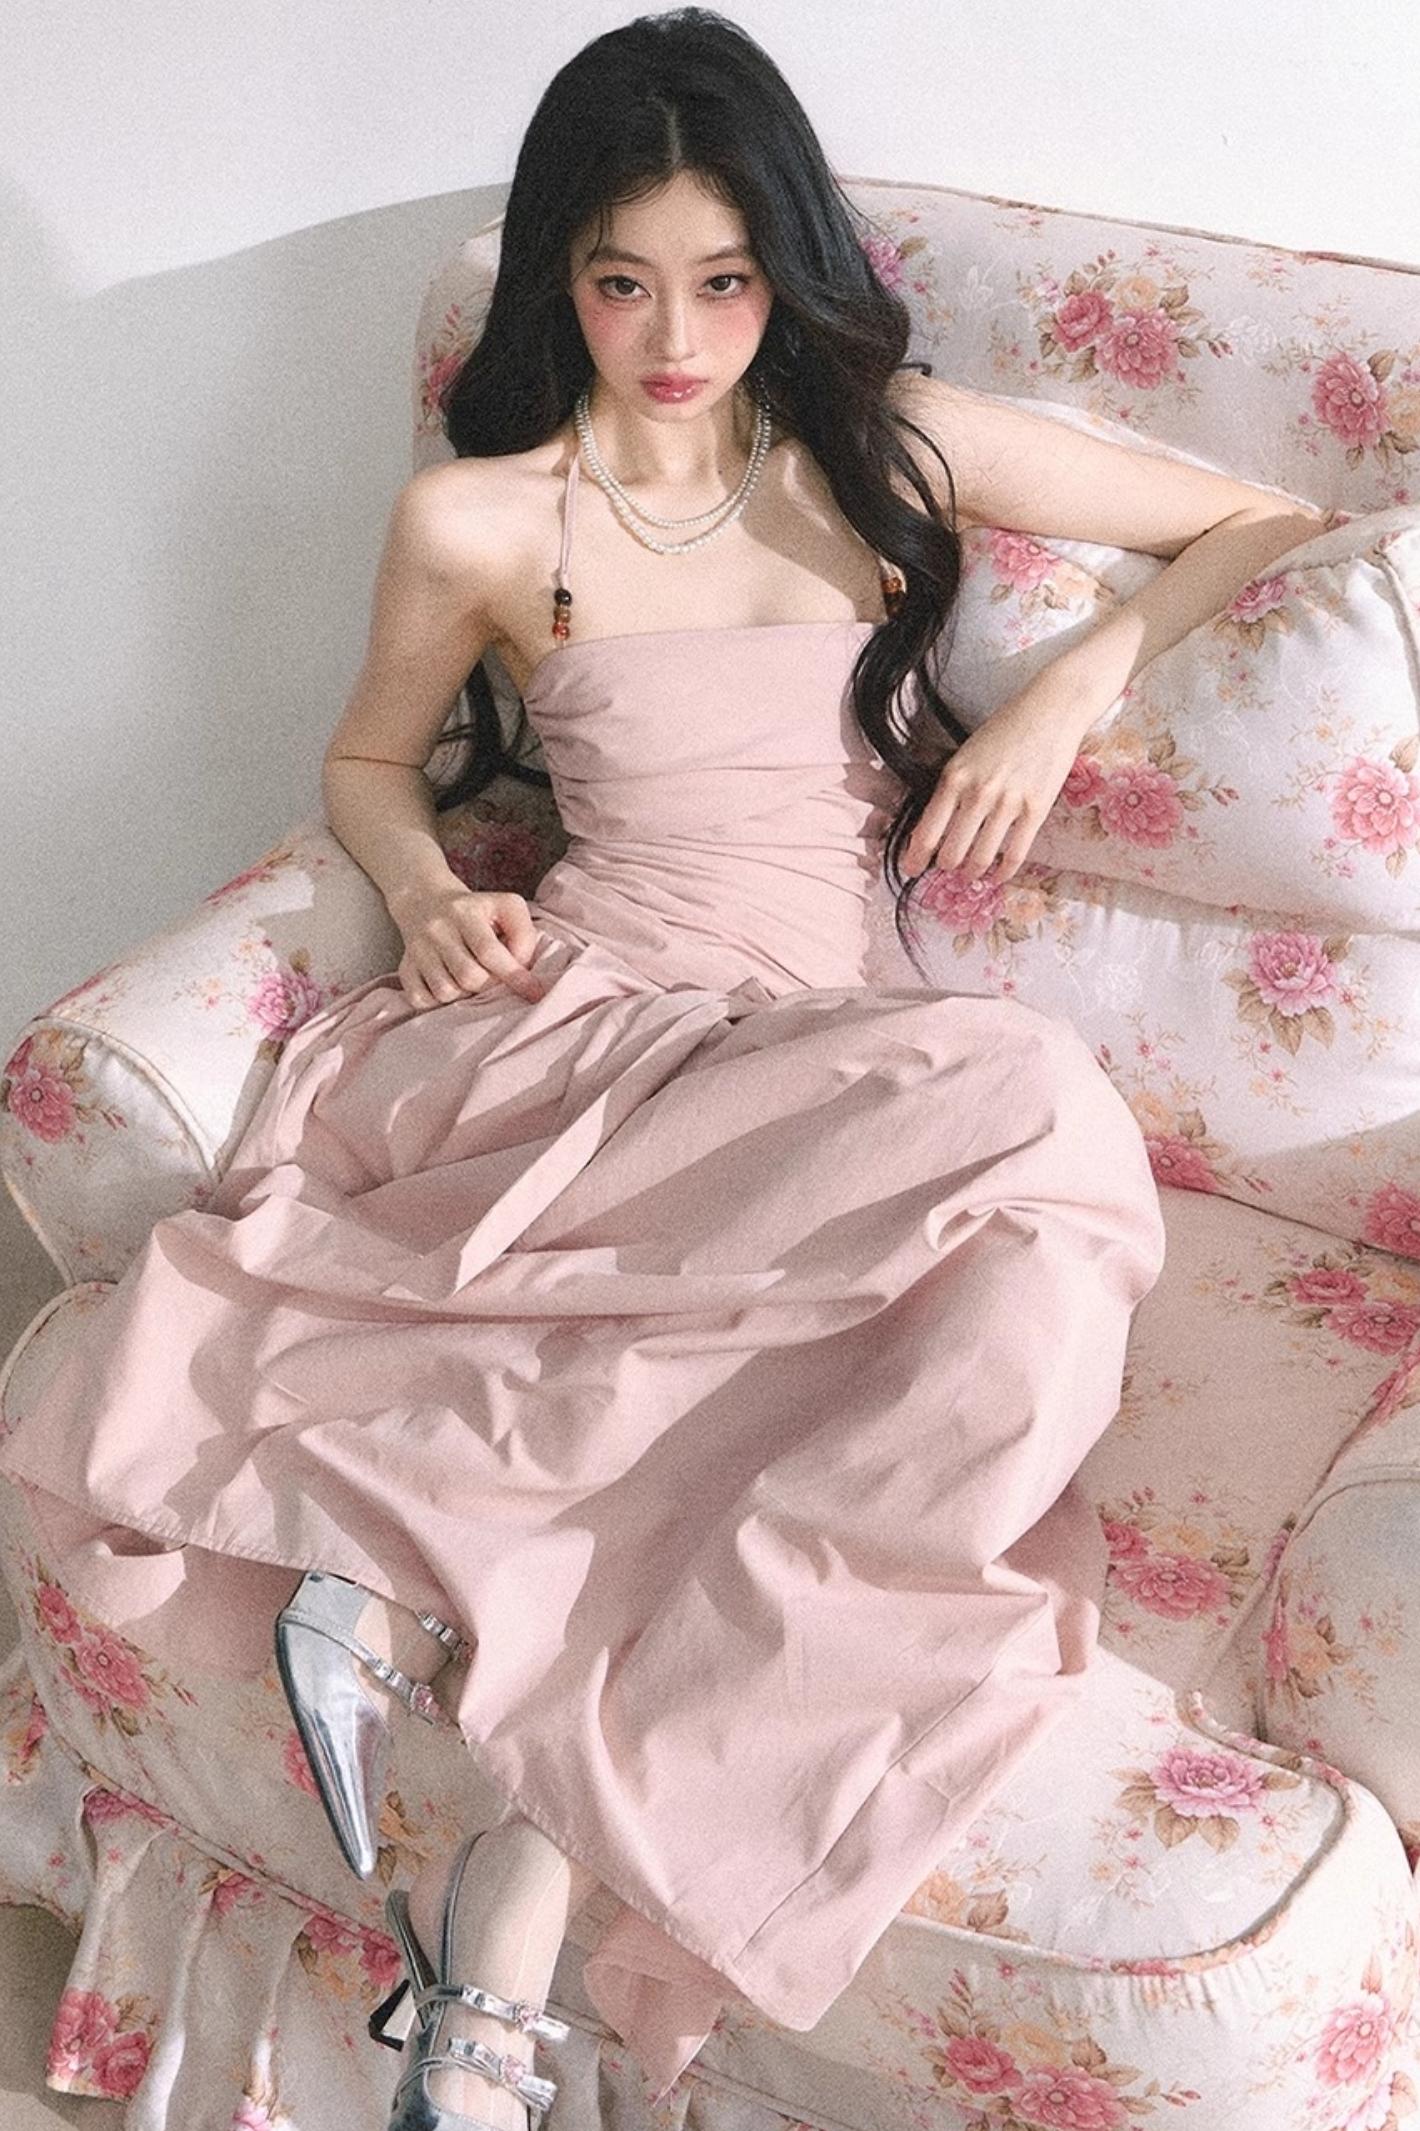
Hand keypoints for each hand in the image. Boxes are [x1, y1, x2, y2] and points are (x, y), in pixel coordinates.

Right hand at [387, 879, 546, 1010]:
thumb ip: (523, 934)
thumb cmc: (477, 911)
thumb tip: (521, 968)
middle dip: (489, 986)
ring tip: (470, 980)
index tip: (535, 993)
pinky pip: (420, 999)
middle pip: (469, 976)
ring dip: (464, 995)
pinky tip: (449, 986)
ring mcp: (418, 949)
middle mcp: (438, 929)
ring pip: (445, 991)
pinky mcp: (404, 966)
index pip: (489, 951)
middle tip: (494, 979)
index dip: (514, 976)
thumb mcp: (506, 906)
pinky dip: (437, 1002)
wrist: (425, 900)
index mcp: (465, 912)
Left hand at [899, 685, 1090, 882]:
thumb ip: (950, 789)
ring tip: (970, 874)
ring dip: (973, 873)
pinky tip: (999, 875)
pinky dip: (1004, 871)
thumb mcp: (965, 755)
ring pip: (981, 858)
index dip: (915, 857)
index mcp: (954, 778)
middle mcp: (977, 793)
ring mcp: (1008, 803)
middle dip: (946, 867)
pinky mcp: (1036, 809)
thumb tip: (935, 826)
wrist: (1050, 711)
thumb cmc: (1005, 730)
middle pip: (951, 852)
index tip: (911, 869)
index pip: (926, 831)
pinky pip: (1016, 854)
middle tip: (947, 870)